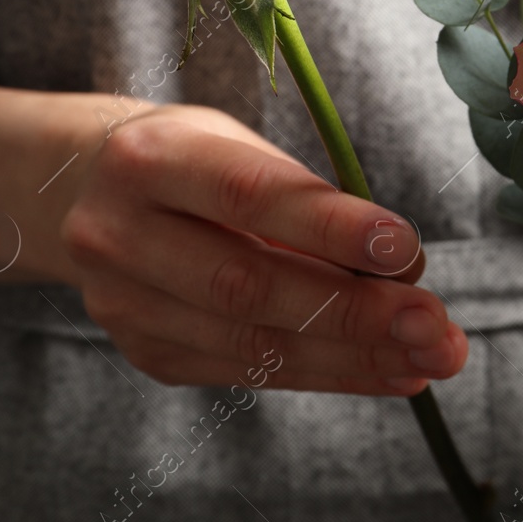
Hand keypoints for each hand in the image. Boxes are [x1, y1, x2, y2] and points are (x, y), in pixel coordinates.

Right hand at [61, 104, 467, 395]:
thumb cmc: (196, 163)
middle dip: (354, 312)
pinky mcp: (146, 352)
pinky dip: (331, 374)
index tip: (407, 249)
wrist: (88, 195)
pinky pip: (250, 372)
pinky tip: (390, 372)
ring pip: (252, 342)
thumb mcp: (240, 148)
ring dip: (355, 356)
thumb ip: (311, 201)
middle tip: (435, 324)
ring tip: (429, 357)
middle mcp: (120, 233)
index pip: (249, 197)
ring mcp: (123, 303)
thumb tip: (403, 268)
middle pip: (249, 284)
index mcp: (151, 158)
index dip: (331, 227)